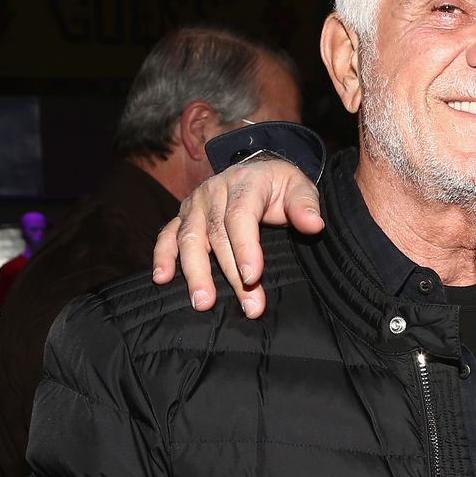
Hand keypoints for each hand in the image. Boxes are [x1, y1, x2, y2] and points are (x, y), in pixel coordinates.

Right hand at [150, 158, 324, 317]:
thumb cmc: (280, 186)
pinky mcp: (183, 216)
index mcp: (244, 183)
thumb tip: (314, 225)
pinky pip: (167, 235)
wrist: (257, 171)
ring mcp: (195, 203)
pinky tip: (162, 278)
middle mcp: (214, 191)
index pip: (240, 216)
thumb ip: (306, 205)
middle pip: (216, 235)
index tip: (253, 276)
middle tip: (247, 305)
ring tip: (203, 302)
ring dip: (195, 273)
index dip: (245, 247)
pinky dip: (162, 256)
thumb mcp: (300, 187)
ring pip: (189, 239)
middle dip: (230, 273)